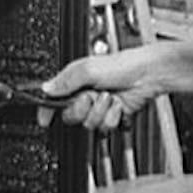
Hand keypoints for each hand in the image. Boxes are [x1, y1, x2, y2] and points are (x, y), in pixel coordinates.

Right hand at [36, 49, 162, 131]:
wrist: (148, 75)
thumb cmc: (123, 65)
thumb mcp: (89, 68)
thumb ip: (66, 80)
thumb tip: (46, 89)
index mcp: (75, 80)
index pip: (54, 98)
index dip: (47, 110)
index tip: (44, 120)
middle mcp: (85, 94)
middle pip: (71, 116)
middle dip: (82, 109)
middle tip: (91, 97)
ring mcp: (99, 106)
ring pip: (89, 124)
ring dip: (101, 111)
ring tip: (110, 97)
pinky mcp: (112, 116)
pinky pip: (106, 127)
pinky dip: (113, 117)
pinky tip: (119, 105)